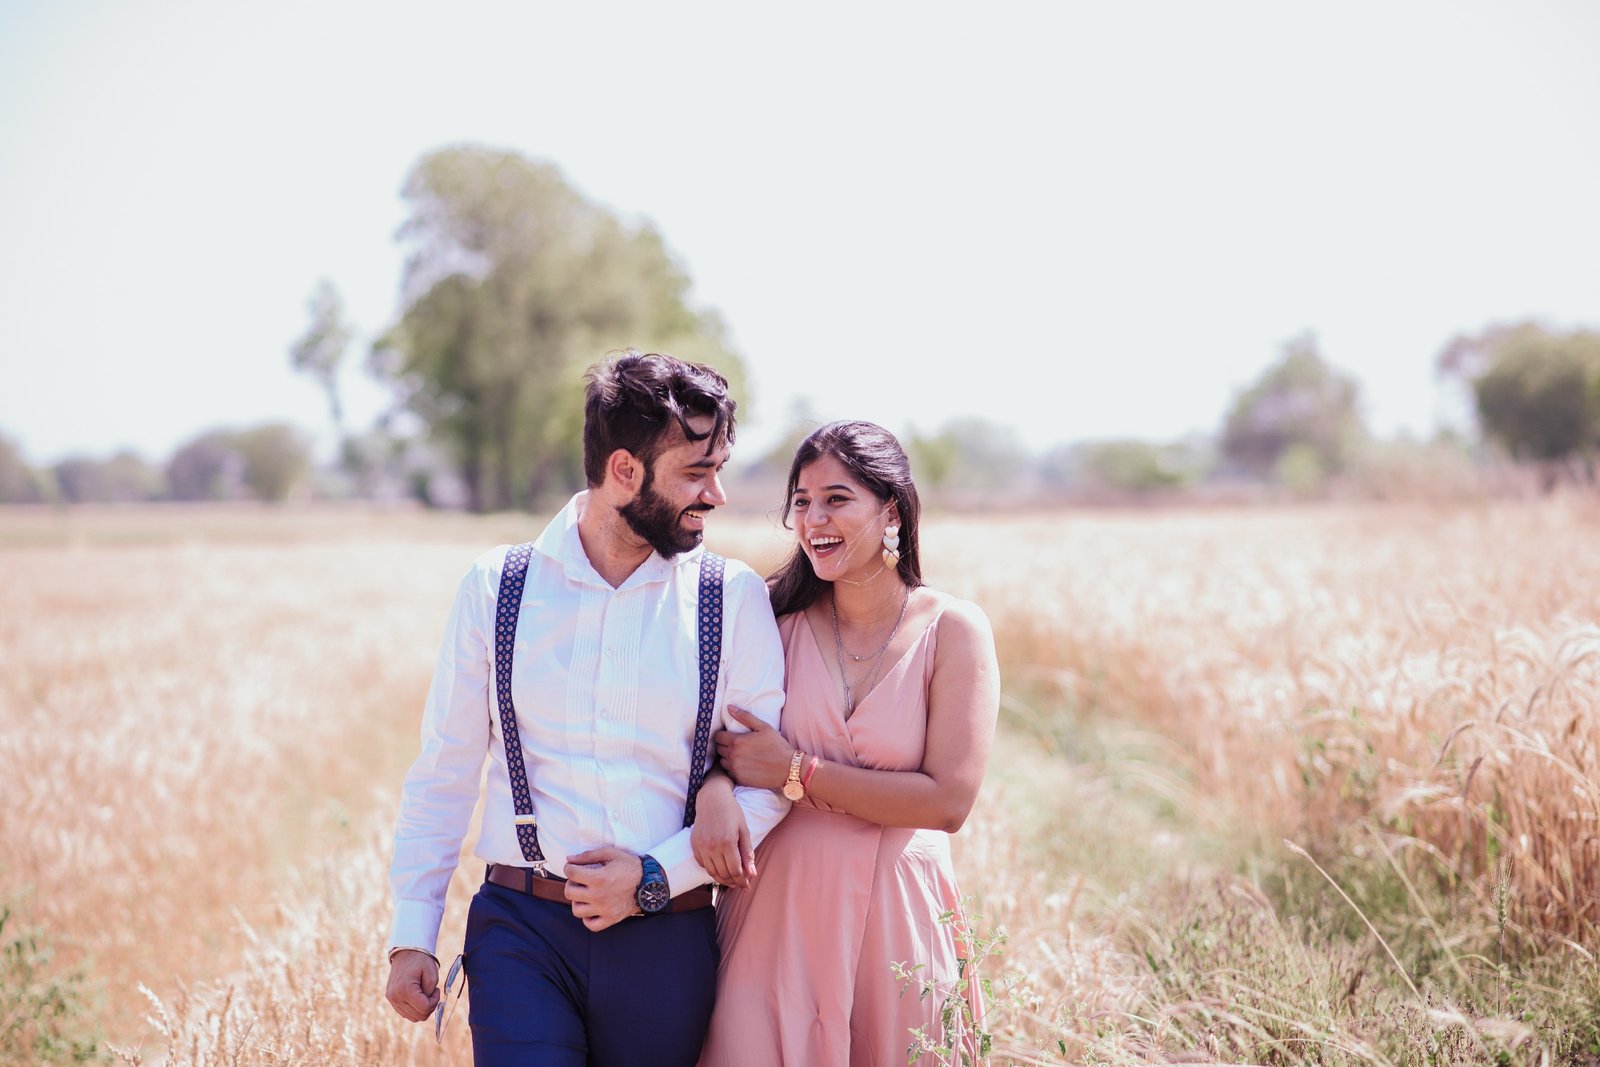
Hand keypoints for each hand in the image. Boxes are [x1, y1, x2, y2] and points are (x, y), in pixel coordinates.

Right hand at [385, 949, 439, 1022]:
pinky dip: (414, 1008)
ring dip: (421, 1008)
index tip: (436, 990)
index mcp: (405, 989)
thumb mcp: (432, 974)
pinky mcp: (391, 999)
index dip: (434, 1001)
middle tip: (431, 992)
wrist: (406, 951)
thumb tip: (428, 1007)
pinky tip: (417, 996)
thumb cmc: (421, 960)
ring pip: (412, 1017)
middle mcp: (395, 997)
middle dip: (429, 1006)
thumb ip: (431, 993)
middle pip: (419, 1016)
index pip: (424, 1009)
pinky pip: (405, 1013)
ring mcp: (391, 999)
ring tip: (424, 993)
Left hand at [564, 847, 644, 931]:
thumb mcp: (610, 854)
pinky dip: (587, 918)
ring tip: (585, 894)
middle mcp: (598, 896)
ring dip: (578, 900)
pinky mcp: (611, 919)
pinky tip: (592, 908)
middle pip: (569, 892)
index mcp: (598, 878)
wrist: (650, 882)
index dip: (569, 867)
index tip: (573, 867)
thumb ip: (588, 856)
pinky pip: (590, 924)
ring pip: (576, 910)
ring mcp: (604, 909)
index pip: (571, 873)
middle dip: (571, 883)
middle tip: (579, 880)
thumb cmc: (630, 865)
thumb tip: (569, 859)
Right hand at [692, 773, 756, 887]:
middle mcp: (712, 846)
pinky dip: (711, 869)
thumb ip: (747, 853)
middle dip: (733, 882)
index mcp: (727, 842)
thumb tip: (751, 874)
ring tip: (731, 879)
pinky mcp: (694, 845)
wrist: (712, 799)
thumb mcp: (744, 830)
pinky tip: (719, 868)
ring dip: (722, 879)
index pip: (735, 871)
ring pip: (712, 872)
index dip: (742, 881)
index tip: (747, 886)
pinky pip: (702, 864)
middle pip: (723, 874)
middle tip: (740, 884)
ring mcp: (701, 846)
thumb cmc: (731, 812)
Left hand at [715, 705, 795, 791]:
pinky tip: (744, 765)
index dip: (723, 735)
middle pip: (719, 749)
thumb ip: (744, 716)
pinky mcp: (739, 779)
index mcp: (737, 741)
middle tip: (737, 745)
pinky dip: (734, 768)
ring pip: (723, 761)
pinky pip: (729, 772)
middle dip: (725, 745)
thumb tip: (729, 707)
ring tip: (741, 755)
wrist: (788, 768)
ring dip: (728, 757)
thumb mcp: (763, 727)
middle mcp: (733, 756)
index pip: (717, 737)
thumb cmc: (777, 745)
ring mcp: (735, 769)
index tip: (730, 735)